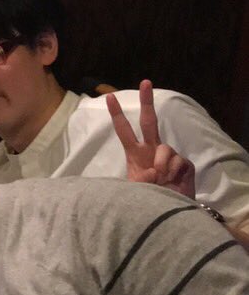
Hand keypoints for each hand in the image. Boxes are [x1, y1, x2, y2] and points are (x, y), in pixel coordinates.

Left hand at [106, 80, 195, 197]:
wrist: (167, 212)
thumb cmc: (147, 198)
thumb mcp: (135, 189)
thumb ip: (140, 179)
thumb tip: (154, 170)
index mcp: (135, 153)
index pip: (124, 131)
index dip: (117, 114)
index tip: (110, 97)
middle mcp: (152, 149)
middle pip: (149, 121)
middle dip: (147, 102)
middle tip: (145, 82)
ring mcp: (169, 155)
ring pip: (164, 148)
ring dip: (160, 166)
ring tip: (159, 181)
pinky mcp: (185, 163)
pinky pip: (177, 161)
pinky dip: (172, 172)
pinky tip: (172, 182)